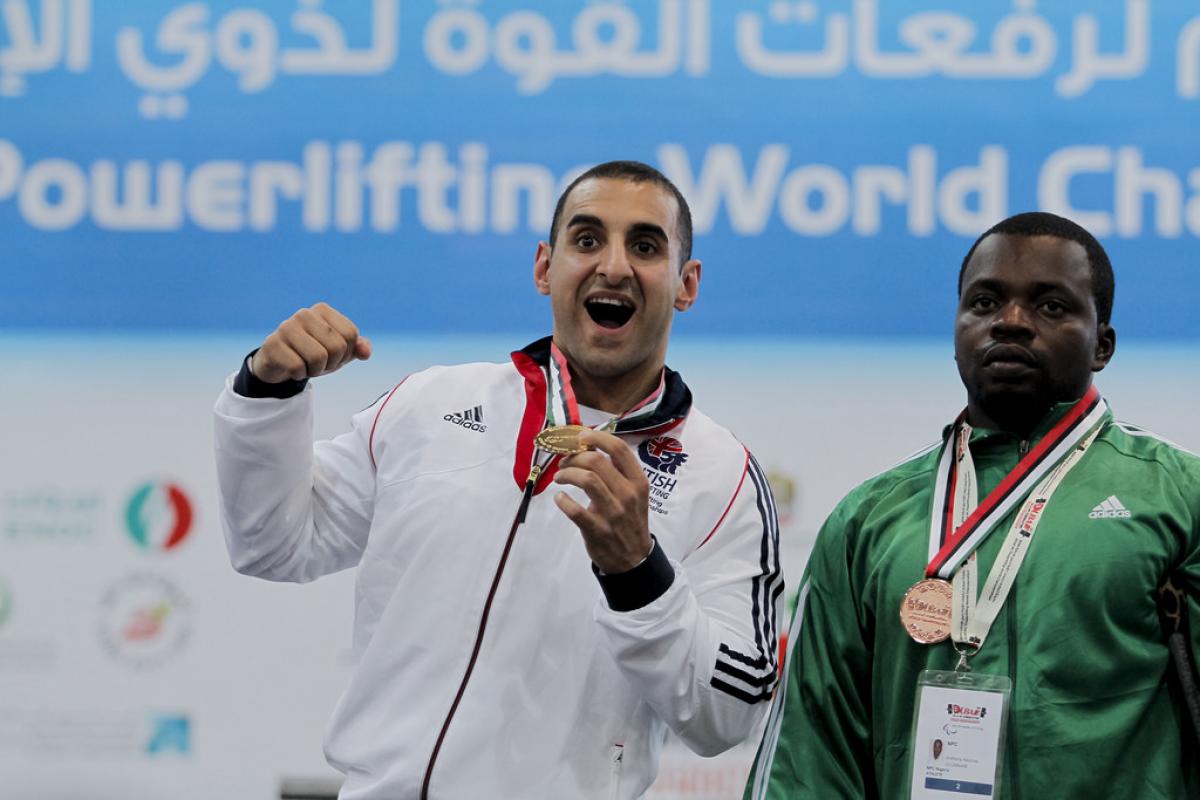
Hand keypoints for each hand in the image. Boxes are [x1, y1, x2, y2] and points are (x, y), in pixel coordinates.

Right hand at [251, 302, 371, 382]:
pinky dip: (299, 374)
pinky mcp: (272, 344)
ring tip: (306, 365)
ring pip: (318, 357)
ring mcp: (286, 327)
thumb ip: (356, 348)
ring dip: (315, 370)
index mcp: (323, 310)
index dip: (346, 352)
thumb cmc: (312, 354)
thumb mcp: (338, 351)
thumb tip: (366, 352)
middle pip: (337, 347)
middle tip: (319, 363)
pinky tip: (292, 368)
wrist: (279, 363)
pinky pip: (298, 367)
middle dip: (331, 363)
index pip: (351, 334)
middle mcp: (304, 314)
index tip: (332, 354)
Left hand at [552, 430, 652, 573]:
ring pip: (587, 480)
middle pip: (596, 461)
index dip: (597, 437)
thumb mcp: (633, 494)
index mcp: (638, 481)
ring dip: (567, 474)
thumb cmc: (630, 520)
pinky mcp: (598, 530)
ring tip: (560, 477)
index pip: (619, 449)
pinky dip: (563, 501)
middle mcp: (628, 494)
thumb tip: (587, 447)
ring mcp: (614, 513)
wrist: (634, 559)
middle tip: (565, 462)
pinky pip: (575, 510)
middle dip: (574, 457)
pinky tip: (560, 498)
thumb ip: (616, 472)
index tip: (580, 437)